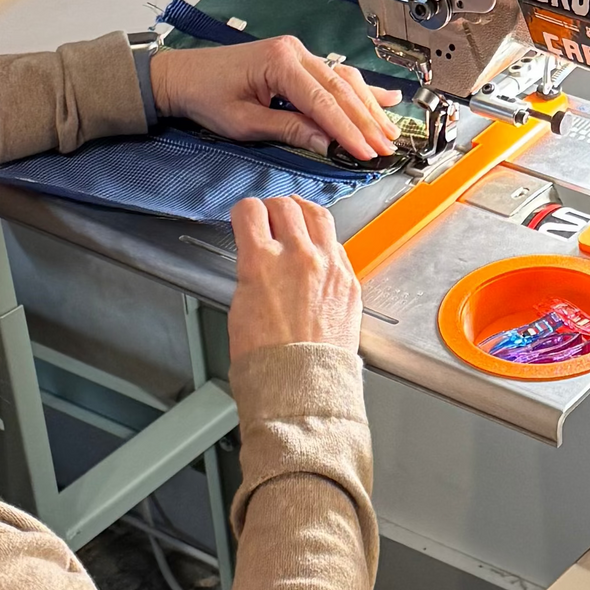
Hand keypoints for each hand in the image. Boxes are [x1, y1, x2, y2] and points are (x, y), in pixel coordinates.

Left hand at [151, 35, 400, 160]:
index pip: (323, 101)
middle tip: (386, 145)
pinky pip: (334, 75)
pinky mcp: (297, 61)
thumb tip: (325, 142)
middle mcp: (293, 52)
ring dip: (368, 107)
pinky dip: (360, 90)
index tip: (366, 150)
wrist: (182, 76)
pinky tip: (384, 98)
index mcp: (279, 62)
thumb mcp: (245, 122)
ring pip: (343, 81)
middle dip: (366, 121)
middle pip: (340, 89)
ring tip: (390, 129)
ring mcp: (297, 54)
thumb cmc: (205, 95)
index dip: (348, 130)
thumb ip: (288, 129)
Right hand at [227, 196, 362, 358]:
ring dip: (303, 211)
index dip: (245, 211)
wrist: (300, 384)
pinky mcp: (349, 281)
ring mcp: (328, 267)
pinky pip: (338, 246)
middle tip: (270, 216)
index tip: (246, 217)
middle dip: (273, 208)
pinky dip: (325, 241)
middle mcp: (297, 256)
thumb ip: (251, 270)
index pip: (250, 210)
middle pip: (285, 205)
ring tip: (298, 215)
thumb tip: (258, 257)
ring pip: (318, 215)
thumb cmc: (267, 359)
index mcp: (261, 262)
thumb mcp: (240, 306)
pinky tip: (319, 248)